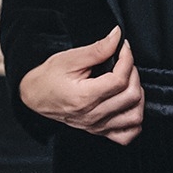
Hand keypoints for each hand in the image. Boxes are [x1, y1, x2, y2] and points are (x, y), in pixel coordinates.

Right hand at [19, 27, 143, 145]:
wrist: (35, 96)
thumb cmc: (49, 78)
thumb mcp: (70, 58)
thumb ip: (97, 49)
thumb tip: (117, 37)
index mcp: (85, 97)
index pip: (120, 80)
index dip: (127, 59)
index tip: (124, 48)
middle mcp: (93, 115)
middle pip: (131, 97)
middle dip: (133, 73)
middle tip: (124, 61)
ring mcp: (97, 126)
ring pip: (134, 117)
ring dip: (137, 96)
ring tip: (127, 82)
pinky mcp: (99, 131)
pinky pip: (127, 135)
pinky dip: (134, 120)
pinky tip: (128, 105)